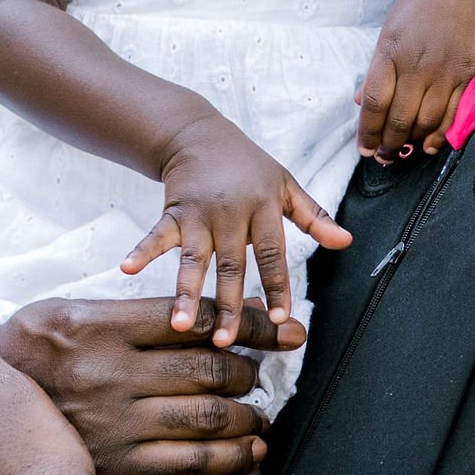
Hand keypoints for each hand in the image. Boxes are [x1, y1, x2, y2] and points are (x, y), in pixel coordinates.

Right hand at [0, 297, 274, 474]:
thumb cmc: (26, 359)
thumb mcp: (61, 315)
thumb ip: (126, 312)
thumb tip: (205, 314)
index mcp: (96, 325)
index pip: (194, 319)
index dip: (251, 324)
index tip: (284, 330)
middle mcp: (107, 372)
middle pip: (210, 366)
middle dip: (250, 370)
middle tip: (258, 373)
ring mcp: (113, 422)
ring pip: (209, 414)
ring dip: (248, 414)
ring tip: (257, 414)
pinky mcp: (116, 465)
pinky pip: (192, 463)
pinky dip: (232, 456)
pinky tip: (249, 449)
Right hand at [120, 119, 346, 347]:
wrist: (200, 134)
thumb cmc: (248, 166)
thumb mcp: (286, 185)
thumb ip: (314, 216)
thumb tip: (346, 242)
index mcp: (264, 209)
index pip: (272, 254)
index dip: (275, 285)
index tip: (277, 319)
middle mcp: (232, 213)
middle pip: (231, 265)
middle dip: (227, 304)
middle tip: (224, 340)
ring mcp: (199, 213)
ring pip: (194, 258)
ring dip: (186, 292)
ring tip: (180, 324)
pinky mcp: (172, 211)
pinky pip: (156, 235)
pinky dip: (142, 251)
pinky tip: (127, 269)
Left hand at [358, 0, 474, 156]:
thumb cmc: (426, 1)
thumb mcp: (392, 27)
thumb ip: (378, 67)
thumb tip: (360, 100)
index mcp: (391, 51)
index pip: (374, 101)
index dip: (367, 131)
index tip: (364, 149)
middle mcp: (416, 65)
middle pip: (398, 118)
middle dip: (388, 145)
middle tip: (384, 158)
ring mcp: (445, 72)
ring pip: (426, 122)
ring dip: (412, 142)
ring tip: (404, 152)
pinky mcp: (470, 75)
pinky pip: (453, 115)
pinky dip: (440, 135)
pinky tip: (430, 145)